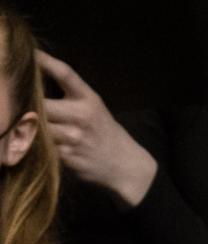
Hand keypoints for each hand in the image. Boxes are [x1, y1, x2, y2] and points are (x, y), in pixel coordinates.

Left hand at [38, 52, 156, 206]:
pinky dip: (38, 141)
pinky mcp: (68, 157)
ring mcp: (75, 138)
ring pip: (39, 125)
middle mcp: (82, 116)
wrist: (124, 164)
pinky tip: (41, 139)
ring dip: (31, 124)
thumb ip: (68, 91)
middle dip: (30, 103)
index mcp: (89, 99)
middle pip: (42, 104)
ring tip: (29, 121)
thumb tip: (33, 76)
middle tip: (23, 101)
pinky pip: (43, 145)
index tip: (31, 54)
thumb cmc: (101, 130)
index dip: (45, 61)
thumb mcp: (93, 105)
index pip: (64, 73)